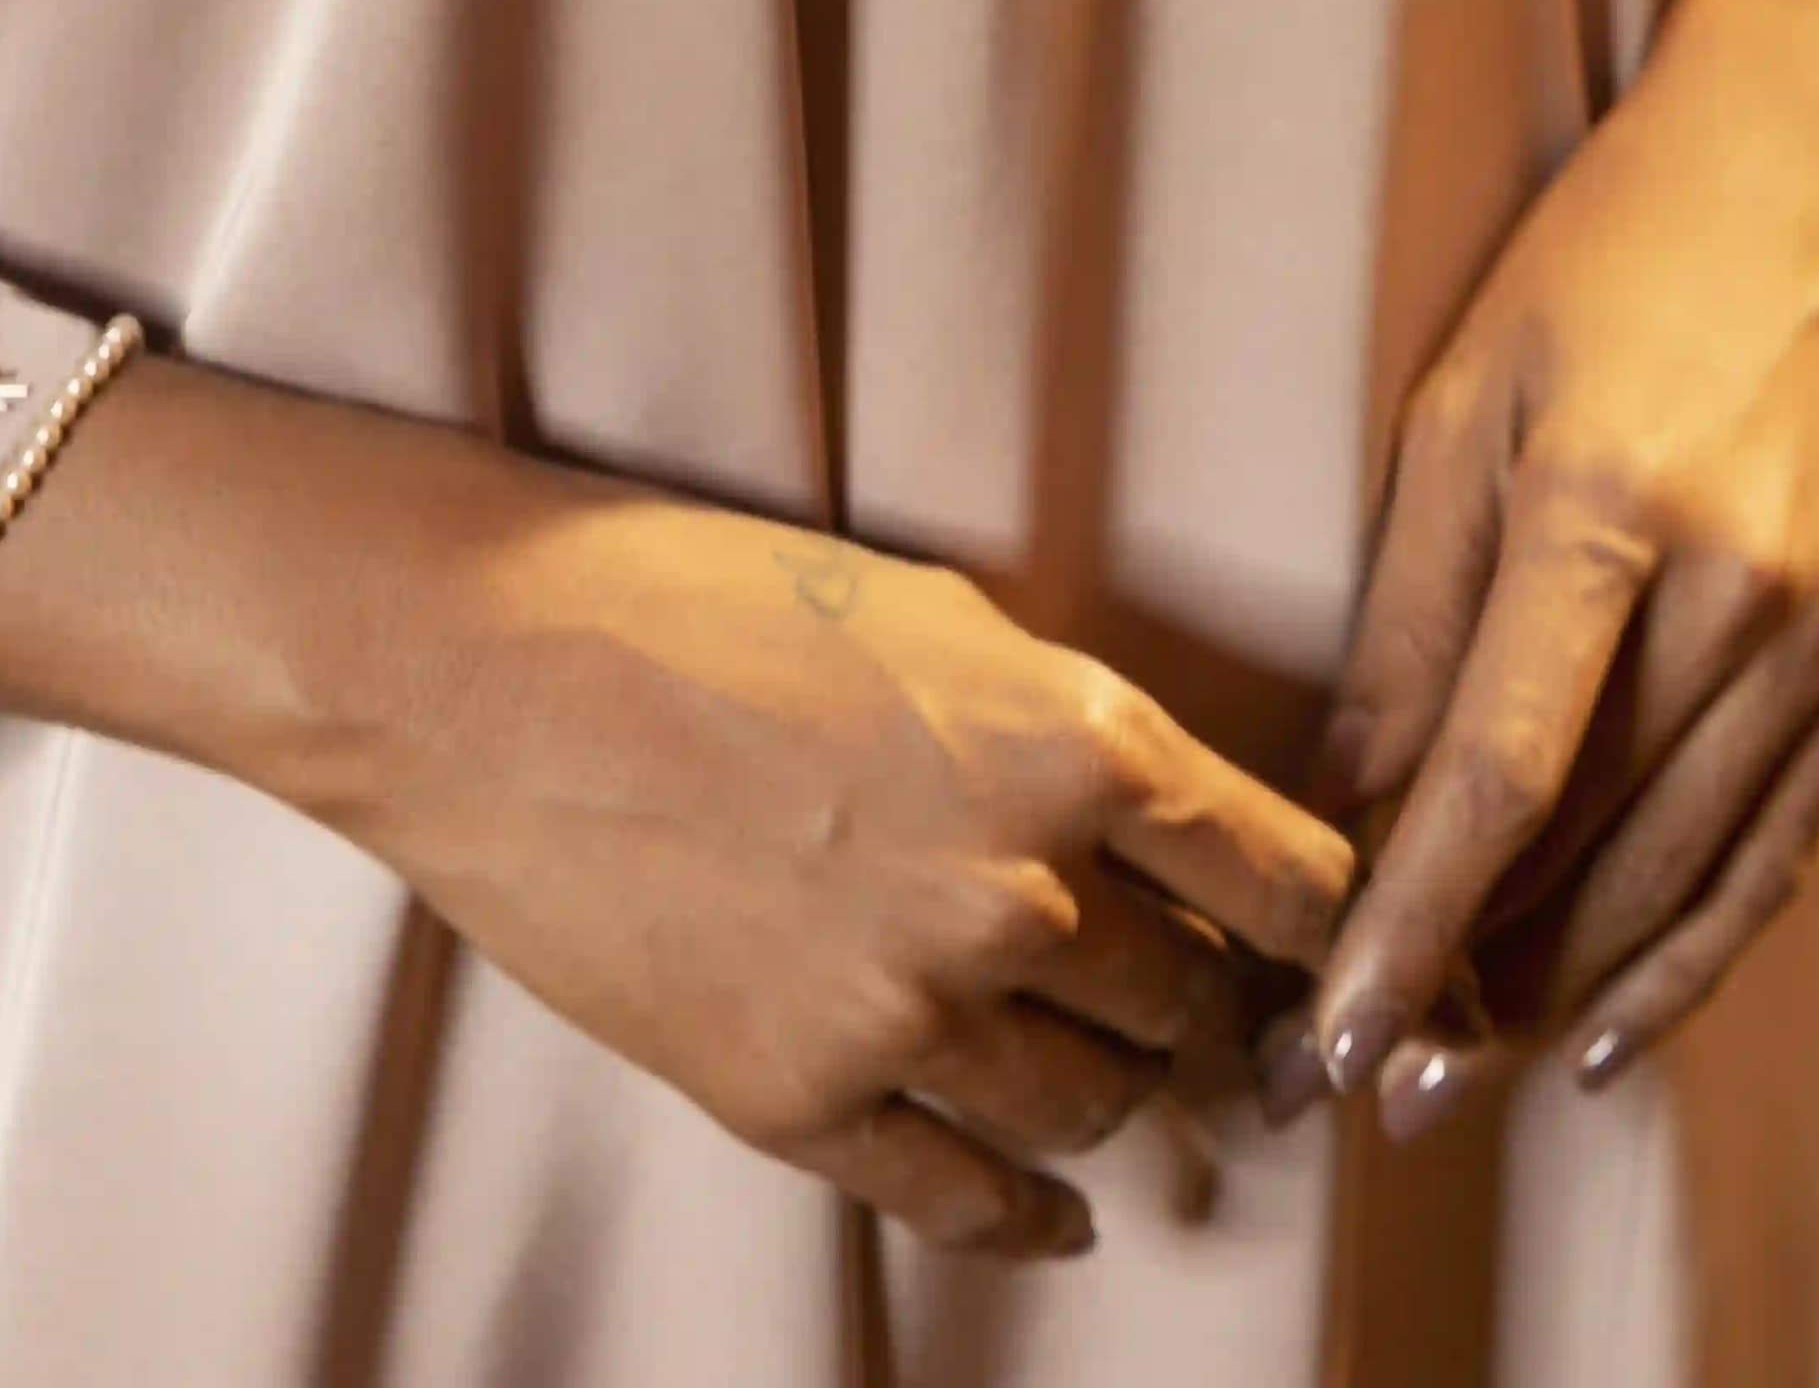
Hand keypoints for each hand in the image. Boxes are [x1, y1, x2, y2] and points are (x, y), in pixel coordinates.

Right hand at [360, 483, 1354, 1258]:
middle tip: (1188, 999)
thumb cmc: (707, 599)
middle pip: (1190, 1005)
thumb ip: (1066, 723)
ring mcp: (910, 1012)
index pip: (1284, 880)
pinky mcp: (804, 1099)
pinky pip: (968, 1202)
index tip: (1322, 943)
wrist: (496, 669)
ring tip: (1104, 1072)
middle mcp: (1019, 890)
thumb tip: (1164, 820)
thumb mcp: (936, 613)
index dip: (1318, 920)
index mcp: (1073, 743)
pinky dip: (1030, 1219)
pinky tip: (1055, 1216)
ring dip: (1111, 1095)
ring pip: (1094, 1110)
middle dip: (1197, 1001)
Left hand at [1298, 0, 1818, 1133]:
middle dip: (1477, 991)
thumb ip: (1412, 608)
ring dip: (1574, 994)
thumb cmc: (1616, 244)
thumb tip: (1347, 804)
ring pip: (1689, 876)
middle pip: (1596, 855)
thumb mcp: (1471, 388)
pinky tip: (1612, 1019)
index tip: (1327, 1038)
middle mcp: (1746, 591)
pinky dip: (1694, 946)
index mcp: (1614, 505)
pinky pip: (1778, 844)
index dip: (1407, 926)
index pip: (1494, 778)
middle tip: (1370, 1090)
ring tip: (1465, 1073)